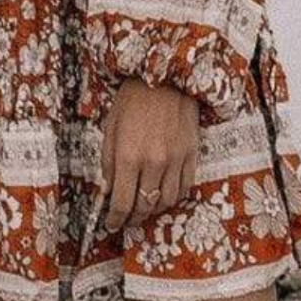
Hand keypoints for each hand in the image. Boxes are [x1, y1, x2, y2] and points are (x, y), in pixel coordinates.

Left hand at [96, 78, 198, 234]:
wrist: (165, 75)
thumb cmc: (133, 99)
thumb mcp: (110, 128)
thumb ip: (109, 163)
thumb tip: (109, 191)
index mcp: (128, 156)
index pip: (122, 202)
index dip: (115, 219)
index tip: (111, 225)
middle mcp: (153, 162)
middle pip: (144, 206)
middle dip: (133, 218)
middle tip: (127, 220)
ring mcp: (175, 159)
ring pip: (167, 202)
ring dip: (154, 210)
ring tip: (145, 208)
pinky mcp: (191, 154)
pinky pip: (185, 187)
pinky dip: (173, 197)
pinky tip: (164, 194)